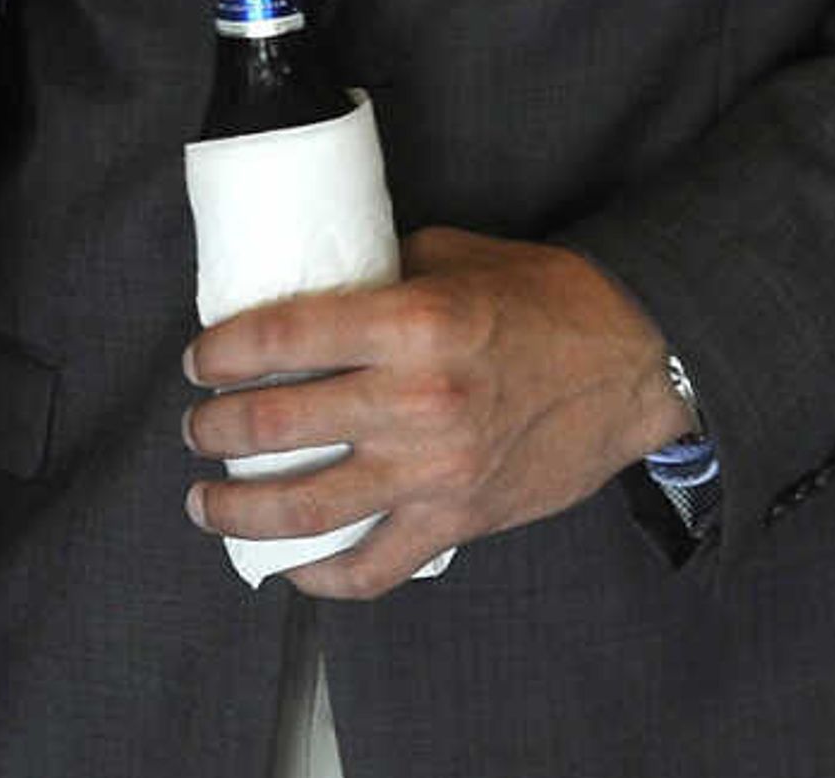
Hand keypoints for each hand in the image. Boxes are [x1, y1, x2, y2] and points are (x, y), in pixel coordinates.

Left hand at [180, 228, 691, 598]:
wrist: (636, 362)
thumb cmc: (550, 300)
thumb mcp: (457, 257)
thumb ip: (383, 272)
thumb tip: (314, 288)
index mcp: (413, 323)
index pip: (282, 339)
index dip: (222, 352)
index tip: (199, 360)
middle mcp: (415, 401)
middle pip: (276, 426)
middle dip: (216, 431)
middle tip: (197, 428)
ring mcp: (434, 472)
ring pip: (306, 510)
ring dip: (239, 511)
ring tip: (208, 504)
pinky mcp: (457, 521)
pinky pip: (373, 569)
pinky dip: (321, 577)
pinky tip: (290, 565)